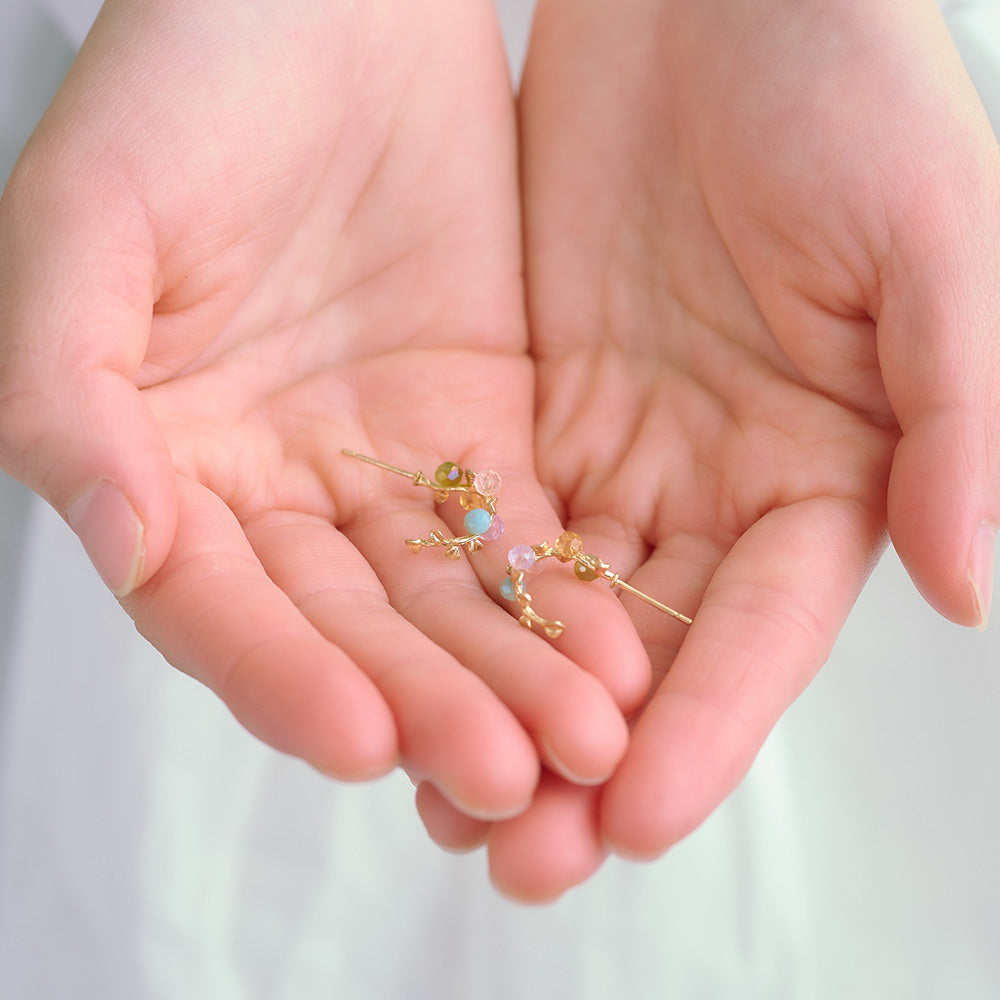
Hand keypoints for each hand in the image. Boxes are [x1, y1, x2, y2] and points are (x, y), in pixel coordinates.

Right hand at [0, 0, 648, 818]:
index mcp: (165, 464)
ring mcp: (385, 470)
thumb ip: (67, 390)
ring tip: (583, 742)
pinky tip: (617, 654)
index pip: (218, 606)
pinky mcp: (485, 434)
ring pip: (450, 602)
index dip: (279, 676)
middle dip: (428, 705)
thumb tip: (115, 539)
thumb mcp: (87, 227)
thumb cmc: (184, 86)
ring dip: (512, 678)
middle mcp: (277, 492)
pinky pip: (525, 535)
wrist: (329, 5)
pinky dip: (565, 597)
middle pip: (351, 628)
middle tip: (506, 778)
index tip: (358, 741)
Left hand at [417, 0, 999, 898]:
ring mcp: (621, 452)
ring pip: (557, 613)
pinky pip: (485, 529)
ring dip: (505, 708)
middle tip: (517, 860)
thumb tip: (969, 589)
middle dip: (588, 760)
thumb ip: (957, 414)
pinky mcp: (534, 409)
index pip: (762, 631)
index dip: (712, 730)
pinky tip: (400, 674)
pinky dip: (449, 607)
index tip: (641, 820)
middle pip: (651, 653)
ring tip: (440, 805)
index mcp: (829, 467)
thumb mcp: (931, 241)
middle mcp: (718, 484)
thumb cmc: (845, 87)